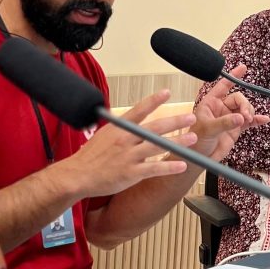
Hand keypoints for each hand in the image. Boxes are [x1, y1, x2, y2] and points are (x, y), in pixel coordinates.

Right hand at [67, 89, 196, 198]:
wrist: (77, 176)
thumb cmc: (89, 157)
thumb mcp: (102, 135)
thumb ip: (119, 128)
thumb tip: (131, 120)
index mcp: (118, 128)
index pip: (139, 110)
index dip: (154, 100)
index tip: (167, 92)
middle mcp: (125, 139)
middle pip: (155, 127)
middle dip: (175, 121)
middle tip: (191, 117)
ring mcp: (129, 156)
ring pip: (158, 146)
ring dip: (178, 142)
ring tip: (192, 138)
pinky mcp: (131, 173)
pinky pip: (155, 169)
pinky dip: (169, 167)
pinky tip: (182, 165)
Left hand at [191, 65, 269, 159]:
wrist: (199, 159)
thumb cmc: (195, 142)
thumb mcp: (208, 130)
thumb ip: (224, 123)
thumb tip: (240, 118)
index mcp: (210, 103)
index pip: (223, 86)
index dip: (232, 76)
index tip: (243, 68)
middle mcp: (221, 108)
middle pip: (238, 99)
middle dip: (244, 105)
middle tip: (245, 116)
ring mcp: (229, 118)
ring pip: (245, 109)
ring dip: (249, 113)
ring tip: (248, 120)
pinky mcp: (236, 129)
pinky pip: (249, 121)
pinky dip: (256, 120)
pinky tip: (264, 120)